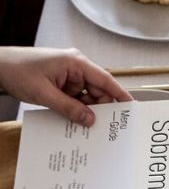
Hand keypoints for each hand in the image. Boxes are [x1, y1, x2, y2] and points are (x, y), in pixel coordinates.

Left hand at [0, 47, 130, 125]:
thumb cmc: (17, 70)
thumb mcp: (44, 93)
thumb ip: (69, 107)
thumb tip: (90, 120)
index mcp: (76, 63)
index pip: (105, 79)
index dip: (120, 94)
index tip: (131, 107)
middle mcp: (75, 67)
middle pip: (97, 90)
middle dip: (99, 107)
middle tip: (103, 125)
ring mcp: (68, 74)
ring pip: (86, 95)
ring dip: (84, 109)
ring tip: (84, 125)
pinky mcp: (60, 82)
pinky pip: (74, 97)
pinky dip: (74, 107)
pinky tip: (72, 118)